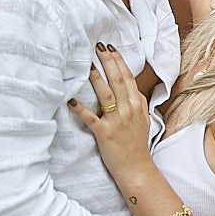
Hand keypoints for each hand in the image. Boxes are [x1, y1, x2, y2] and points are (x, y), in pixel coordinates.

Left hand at [67, 43, 151, 174]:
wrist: (136, 168)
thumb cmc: (137, 144)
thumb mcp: (143, 120)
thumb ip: (138, 102)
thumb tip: (133, 88)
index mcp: (137, 105)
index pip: (128, 77)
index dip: (119, 61)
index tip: (110, 48)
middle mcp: (128, 110)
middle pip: (118, 80)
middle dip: (108, 62)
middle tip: (98, 47)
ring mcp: (117, 121)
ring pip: (106, 95)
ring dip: (96, 79)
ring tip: (87, 64)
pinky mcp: (104, 133)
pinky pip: (91, 118)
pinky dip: (80, 109)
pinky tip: (70, 100)